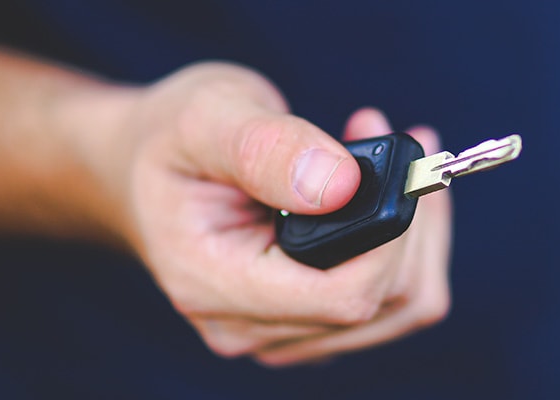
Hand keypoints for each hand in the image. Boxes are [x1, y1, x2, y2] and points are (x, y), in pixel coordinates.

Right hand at [90, 62, 451, 365]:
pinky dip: (403, 243)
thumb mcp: (207, 116)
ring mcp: (278, 329)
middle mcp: (248, 325)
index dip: (389, 237)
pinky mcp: (305, 319)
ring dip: (415, 230)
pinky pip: (387, 298)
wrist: (144, 170)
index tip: (399, 162)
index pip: (340, 297)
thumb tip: (341, 184)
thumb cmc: (169, 140)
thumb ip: (267, 147)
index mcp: (213, 284)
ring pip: (397, 307)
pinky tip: (378, 190)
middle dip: (410, 221)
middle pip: (380, 305)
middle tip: (396, 137)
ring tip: (389, 157)